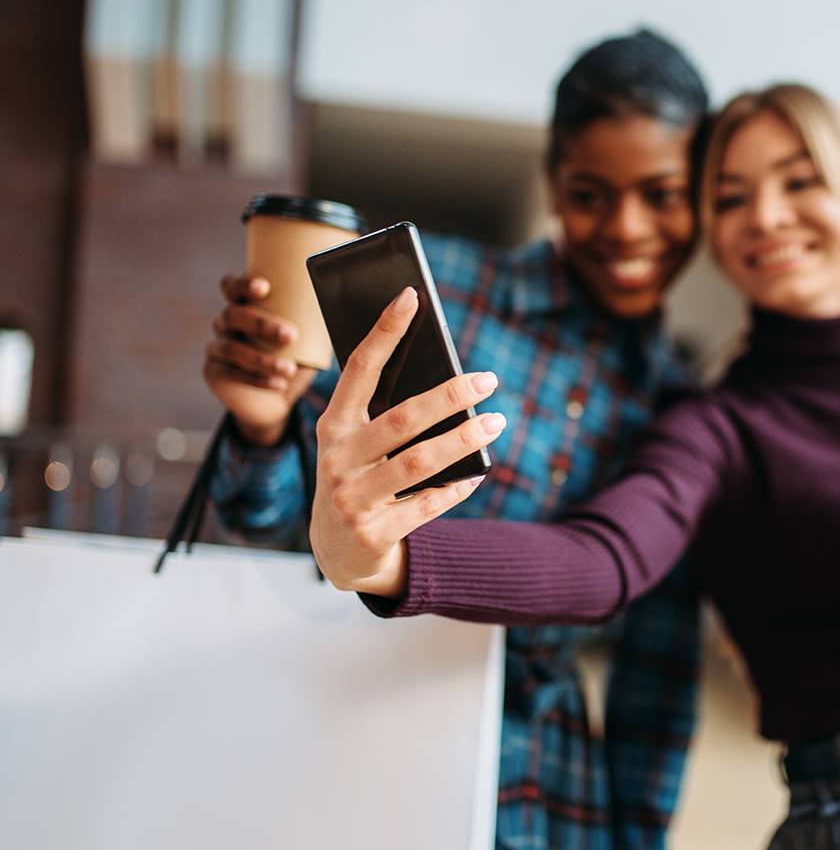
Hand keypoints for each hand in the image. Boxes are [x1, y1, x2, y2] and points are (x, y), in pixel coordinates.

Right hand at [201, 273, 316, 445]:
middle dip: (262, 324)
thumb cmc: (295, 357)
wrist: (276, 400)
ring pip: (232, 348)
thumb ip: (317, 320)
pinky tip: (279, 383)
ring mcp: (217, 348)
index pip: (232, 286)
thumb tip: (349, 305)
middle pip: (234, 315)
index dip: (243, 284)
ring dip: (263, 359)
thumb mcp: (308, 337)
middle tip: (291, 335)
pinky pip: (231, 374)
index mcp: (244, 305)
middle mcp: (226, 323)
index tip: (264, 288)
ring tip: (290, 369)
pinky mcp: (215, 373)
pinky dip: (257, 379)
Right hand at [310, 286, 505, 596]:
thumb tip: (448, 383)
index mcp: (331, 427)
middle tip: (488, 379)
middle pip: (401, 419)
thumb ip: (385, 415)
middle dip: (448, 395)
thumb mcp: (356, 445)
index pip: (358, 369)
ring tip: (497, 421)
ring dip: (464, 439)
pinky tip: (481, 468)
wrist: (337, 553)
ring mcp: (352, 499)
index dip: (384, 331)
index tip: (411, 296)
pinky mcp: (374, 534)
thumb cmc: (358, 480)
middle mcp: (336, 460)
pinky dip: (459, 485)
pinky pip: (428, 504)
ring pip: (419, 462)